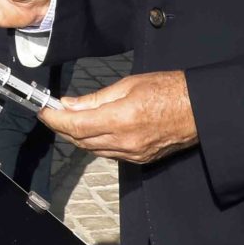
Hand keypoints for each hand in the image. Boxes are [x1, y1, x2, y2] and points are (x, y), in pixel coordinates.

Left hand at [40, 71, 197, 164]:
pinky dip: (95, 143)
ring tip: (71, 119)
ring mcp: (132, 154)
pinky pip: (108, 154)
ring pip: (92, 150)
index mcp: (120, 120)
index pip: (75, 126)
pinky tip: (93, 130)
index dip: (54, 120)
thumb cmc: (169, 90)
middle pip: (80, 141)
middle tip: (53, 112)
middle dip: (62, 128)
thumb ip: (96, 98)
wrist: (199, 110)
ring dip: (78, 137)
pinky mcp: (140, 160)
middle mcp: (124, 142)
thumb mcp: (128, 85)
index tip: (43, 111)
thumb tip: (70, 104)